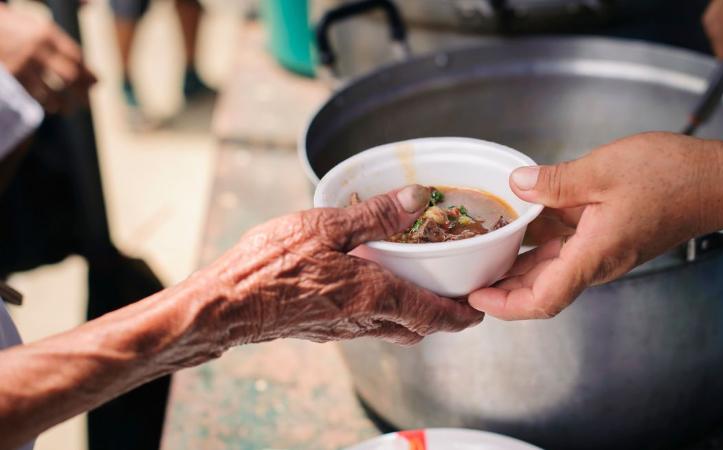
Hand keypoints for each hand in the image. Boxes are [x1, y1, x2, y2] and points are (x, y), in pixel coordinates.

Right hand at [0, 4, 96, 112]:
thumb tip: (88, 72)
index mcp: (48, 35)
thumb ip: (61, 47)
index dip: (88, 73)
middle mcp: (38, 49)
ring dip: (63, 103)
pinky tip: (51, 107)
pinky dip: (45, 102)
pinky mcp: (12, 76)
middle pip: (69, 76)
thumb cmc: (18, 30)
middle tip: (88, 102)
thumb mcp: (40, 31)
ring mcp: (24, 63)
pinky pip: (34, 94)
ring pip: (52, 90)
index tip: (97, 83)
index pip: (76, 58)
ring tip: (68, 109)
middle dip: (82, 92)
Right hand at [206, 185, 483, 344]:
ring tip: (418, 287)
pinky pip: (367, 324)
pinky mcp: (323, 329)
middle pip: (417, 326)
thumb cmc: (270, 266)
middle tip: (454, 294)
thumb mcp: (326, 226)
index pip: (434, 315)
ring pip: (393, 328)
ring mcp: (342, 329)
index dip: (461, 315)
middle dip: (440, 315)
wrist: (227, 304)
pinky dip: (384, 310)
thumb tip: (418, 197)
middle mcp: (364, 320)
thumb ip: (375, 214)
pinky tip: (370, 285)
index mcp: (375, 295)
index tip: (478, 309)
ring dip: (413, 313)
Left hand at [469, 132, 722, 319]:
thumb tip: (518, 185)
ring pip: (550, 269)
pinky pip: (565, 248)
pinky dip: (538, 241)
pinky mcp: (606, 238)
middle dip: (501, 288)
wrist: (717, 183)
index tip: (476, 298)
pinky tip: (518, 223)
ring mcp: (602, 252)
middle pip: (540, 289)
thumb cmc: (672, 177)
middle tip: (466, 275)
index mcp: (594, 254)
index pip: (543, 300)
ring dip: (516, 264)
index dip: (506, 305)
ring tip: (481, 251)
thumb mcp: (605, 170)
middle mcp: (596, 262)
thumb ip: (556, 182)